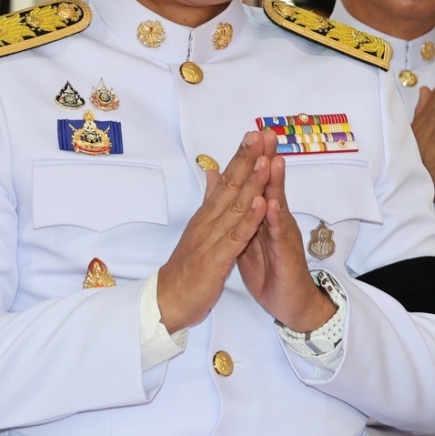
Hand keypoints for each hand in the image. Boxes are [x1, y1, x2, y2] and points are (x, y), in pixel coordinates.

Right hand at [156, 132, 272, 332]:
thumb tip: (211, 173)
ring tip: (265, 159)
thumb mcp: (198, 230)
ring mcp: (212, 238)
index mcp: (207, 215)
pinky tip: (259, 203)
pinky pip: (236, 236)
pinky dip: (249, 219)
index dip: (241, 157)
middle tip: (260, 134)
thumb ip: (208, 201)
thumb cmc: (187, 268)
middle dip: (247, 159)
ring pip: (235, 206)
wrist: (169, 300)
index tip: (255, 135)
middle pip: (230, 185)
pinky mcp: (216, 259)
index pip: (225, 180)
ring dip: (251, 182)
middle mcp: (208, 221)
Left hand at [236, 136, 339, 332]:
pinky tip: (271, 204)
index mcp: (265, 218)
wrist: (291, 305)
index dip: (254, 161)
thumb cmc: (272, 271)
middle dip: (268, 160)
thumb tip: (230, 191)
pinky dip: (274, 220)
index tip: (250, 135)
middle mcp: (277, 222)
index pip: (259, 184)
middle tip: (266, 133)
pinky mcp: (286, 256)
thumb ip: (242, 214)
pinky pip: (279, 236)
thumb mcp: (250, 239)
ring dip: (275, 183)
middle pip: (271, 187)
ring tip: (272, 159)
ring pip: (278, 206)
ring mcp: (283, 238)